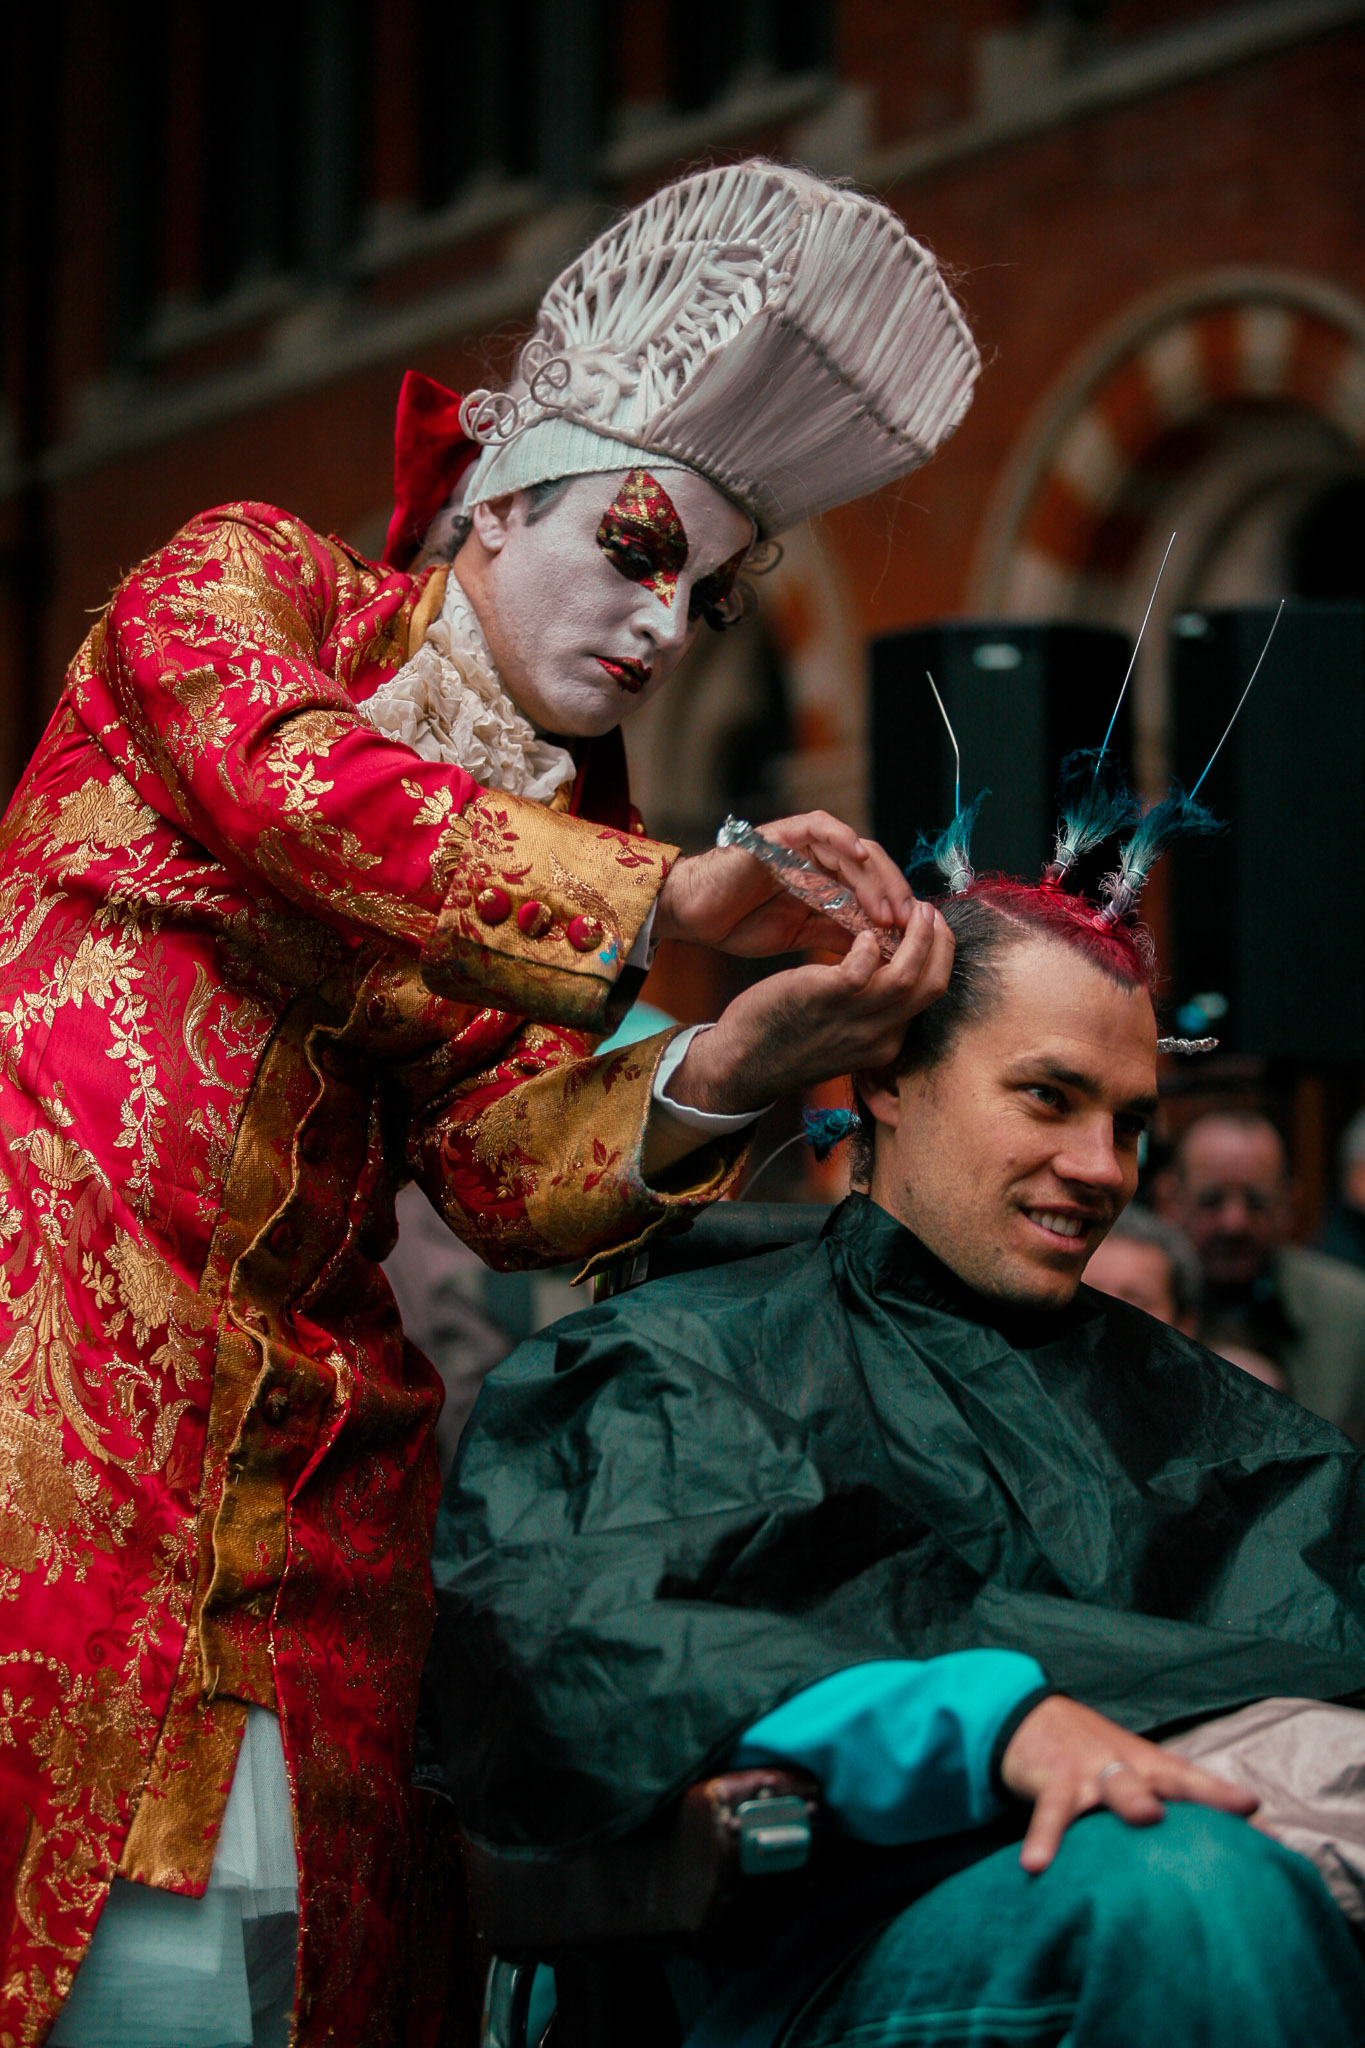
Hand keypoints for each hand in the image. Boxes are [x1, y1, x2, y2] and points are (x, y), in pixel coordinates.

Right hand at [654, 812, 915, 957]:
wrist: (692, 916)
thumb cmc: (738, 923)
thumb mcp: (800, 935)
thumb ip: (836, 933)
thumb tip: (880, 949)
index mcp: (824, 881)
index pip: (872, 886)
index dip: (893, 908)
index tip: (908, 936)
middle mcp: (817, 859)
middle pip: (870, 866)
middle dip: (891, 893)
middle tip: (904, 922)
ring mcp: (800, 845)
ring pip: (851, 849)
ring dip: (873, 877)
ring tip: (885, 907)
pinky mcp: (780, 836)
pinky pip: (817, 827)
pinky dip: (840, 836)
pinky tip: (857, 855)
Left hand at [664, 906, 953, 1115]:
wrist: (742, 1063)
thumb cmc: (789, 1037)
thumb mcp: (841, 1032)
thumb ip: (867, 1006)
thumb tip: (884, 963)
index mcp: (886, 1042)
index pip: (928, 995)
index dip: (935, 957)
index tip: (928, 931)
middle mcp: (878, 1036)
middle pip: (932, 986)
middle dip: (941, 943)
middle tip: (930, 912)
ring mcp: (853, 1020)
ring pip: (907, 977)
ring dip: (917, 937)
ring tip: (911, 910)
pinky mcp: (823, 999)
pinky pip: (862, 970)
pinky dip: (870, 947)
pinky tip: (865, 934)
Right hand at [1000, 1695, 1258, 1873]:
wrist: (1028, 1716)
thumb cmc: (1093, 1759)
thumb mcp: (1130, 1775)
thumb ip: (1163, 1808)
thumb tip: (1214, 1853)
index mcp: (1152, 1766)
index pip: (1200, 1783)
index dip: (1234, 1800)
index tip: (1272, 1824)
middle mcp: (1130, 1765)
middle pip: (1173, 1777)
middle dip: (1207, 1792)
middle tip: (1242, 1806)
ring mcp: (1092, 1769)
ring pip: (1117, 1784)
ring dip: (1132, 1798)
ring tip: (1147, 1815)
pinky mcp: (1053, 1777)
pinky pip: (1052, 1810)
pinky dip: (1045, 1836)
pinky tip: (1037, 1864)